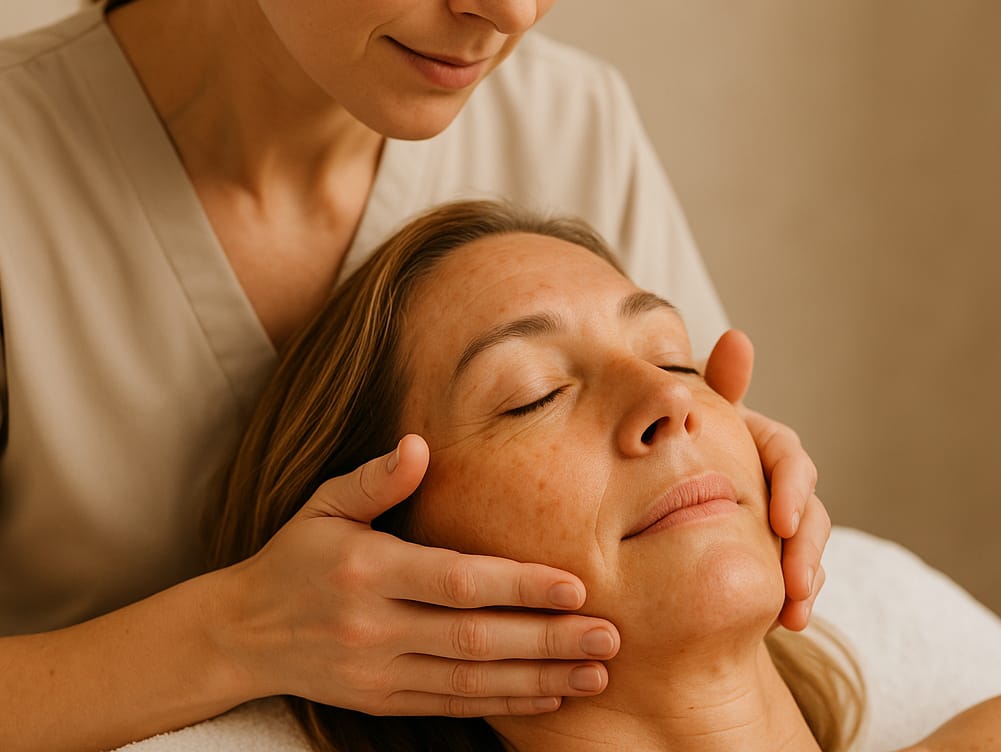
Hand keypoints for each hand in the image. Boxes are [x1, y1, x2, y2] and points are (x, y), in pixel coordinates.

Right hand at [215, 435, 619, 716]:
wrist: (241, 633)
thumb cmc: (295, 556)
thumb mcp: (324, 505)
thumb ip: (375, 478)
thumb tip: (420, 444)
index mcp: (367, 569)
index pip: (455, 581)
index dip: (518, 586)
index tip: (575, 587)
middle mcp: (374, 626)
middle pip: (475, 638)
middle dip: (547, 640)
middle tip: (608, 639)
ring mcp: (377, 672)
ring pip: (471, 681)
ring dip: (538, 679)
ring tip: (595, 674)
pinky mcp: (380, 701)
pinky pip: (451, 706)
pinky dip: (502, 704)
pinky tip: (546, 695)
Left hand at [704, 330, 829, 631]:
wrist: (658, 507)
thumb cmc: (676, 450)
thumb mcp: (692, 421)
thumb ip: (715, 386)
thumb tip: (738, 338)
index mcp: (754, 443)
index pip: (787, 457)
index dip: (792, 488)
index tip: (781, 523)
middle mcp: (773, 478)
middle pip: (807, 506)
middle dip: (807, 544)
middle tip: (795, 580)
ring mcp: (778, 518)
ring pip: (808, 542)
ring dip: (807, 576)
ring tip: (795, 612)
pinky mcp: (775, 553)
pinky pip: (798, 574)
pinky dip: (798, 596)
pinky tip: (787, 622)